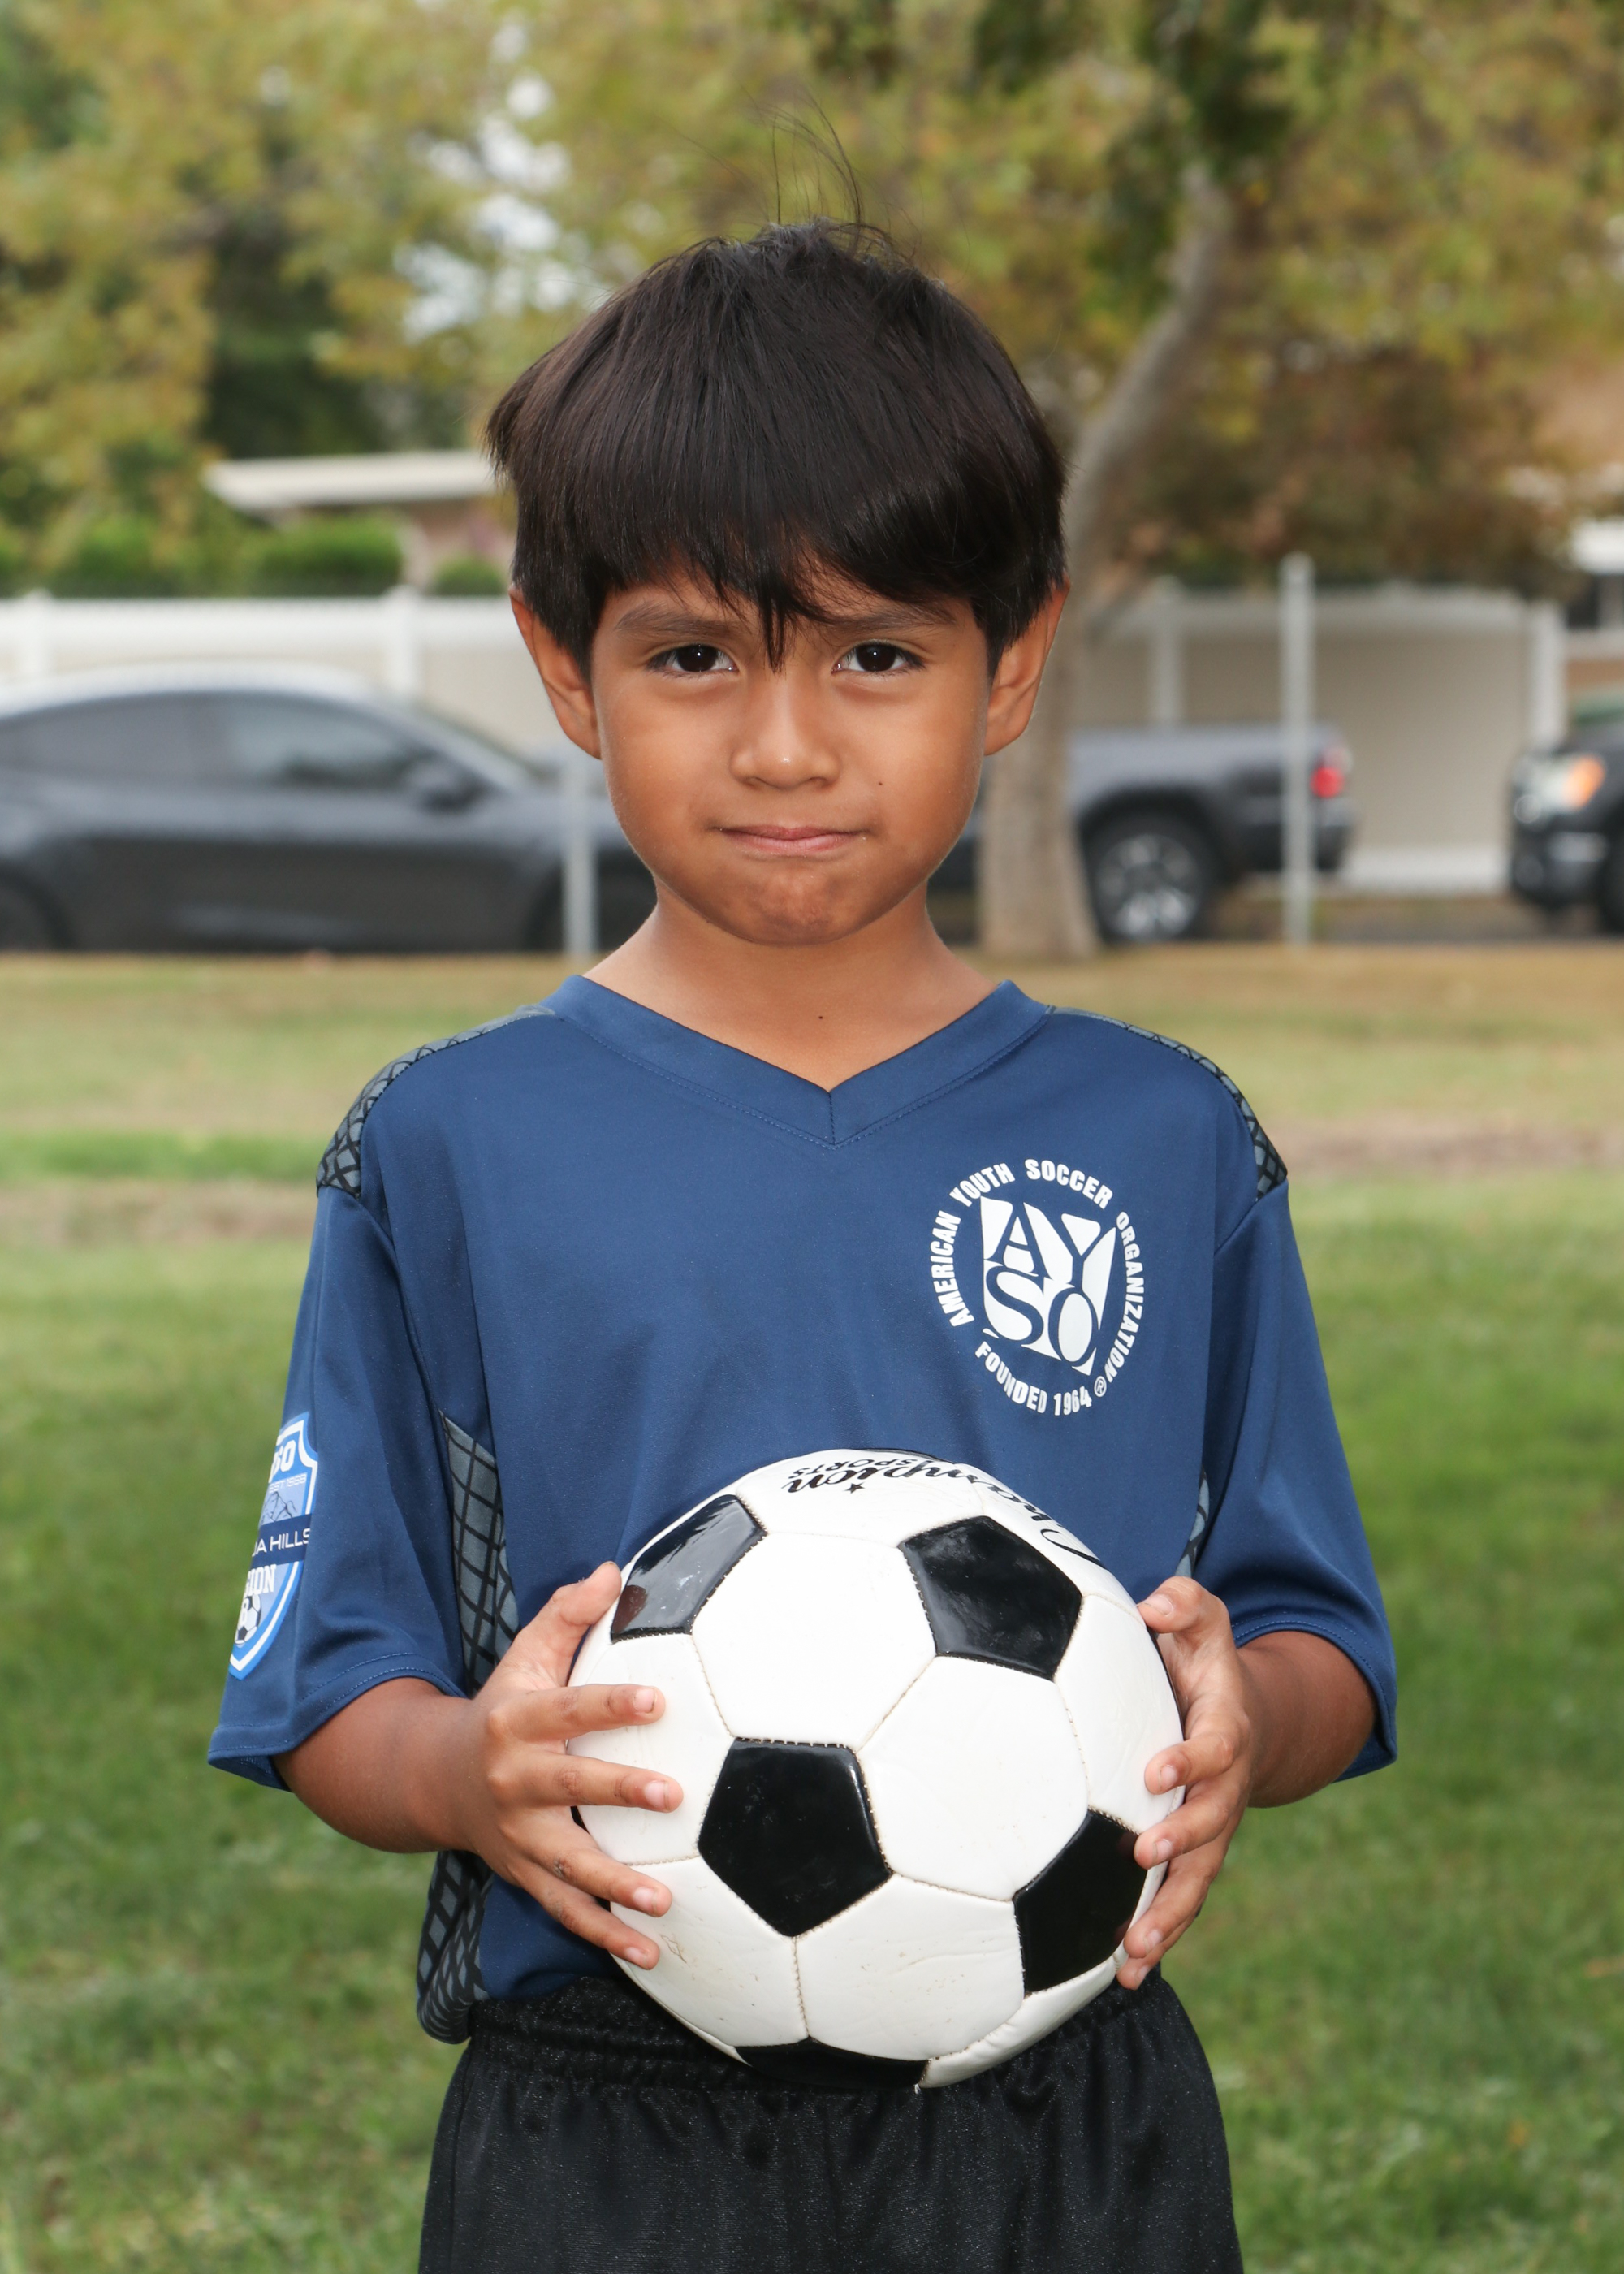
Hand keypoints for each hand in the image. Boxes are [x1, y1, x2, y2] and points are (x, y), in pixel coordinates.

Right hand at [446, 1561, 681, 1968]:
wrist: (435, 1779)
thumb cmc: (504, 1706)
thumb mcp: (524, 1656)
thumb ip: (567, 1614)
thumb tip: (615, 1569)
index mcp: (517, 1722)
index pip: (569, 1709)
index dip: (611, 1703)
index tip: (659, 1698)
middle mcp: (514, 1781)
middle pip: (569, 1786)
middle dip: (619, 1790)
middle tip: (672, 1793)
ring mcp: (517, 1836)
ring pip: (567, 1864)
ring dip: (615, 1885)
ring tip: (664, 1900)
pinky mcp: (524, 1876)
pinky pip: (566, 1911)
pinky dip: (605, 1935)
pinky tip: (652, 1950)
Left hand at [1116, 1577, 1252, 1990]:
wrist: (1243, 1717)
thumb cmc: (1203, 1662)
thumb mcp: (1203, 1620)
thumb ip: (1185, 1604)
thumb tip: (1157, 1603)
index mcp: (1226, 1730)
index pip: (1216, 1747)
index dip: (1191, 1759)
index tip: (1155, 1769)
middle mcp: (1224, 1789)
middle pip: (1212, 1823)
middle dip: (1181, 1841)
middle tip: (1141, 1854)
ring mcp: (1211, 1831)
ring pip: (1198, 1881)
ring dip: (1169, 1916)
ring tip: (1134, 1952)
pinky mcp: (1192, 1859)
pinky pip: (1179, 1903)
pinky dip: (1158, 1940)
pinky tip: (1124, 1978)